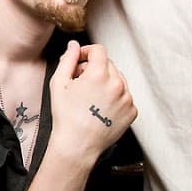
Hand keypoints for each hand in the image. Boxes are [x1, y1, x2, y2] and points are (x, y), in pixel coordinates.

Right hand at [47, 42, 134, 160]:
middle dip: (94, 69)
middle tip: (80, 83)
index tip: (79, 61)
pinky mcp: (132, 111)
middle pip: (108, 65)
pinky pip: (124, 97)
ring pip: (118, 80)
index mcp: (99, 74)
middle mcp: (118, 84)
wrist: (77, 145)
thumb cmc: (65, 115)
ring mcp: (127, 98)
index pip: (99, 50)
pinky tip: (100, 109)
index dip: (86, 52)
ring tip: (91, 99)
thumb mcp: (59, 83)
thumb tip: (74, 45)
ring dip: (106, 83)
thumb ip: (68, 59)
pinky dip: (114, 99)